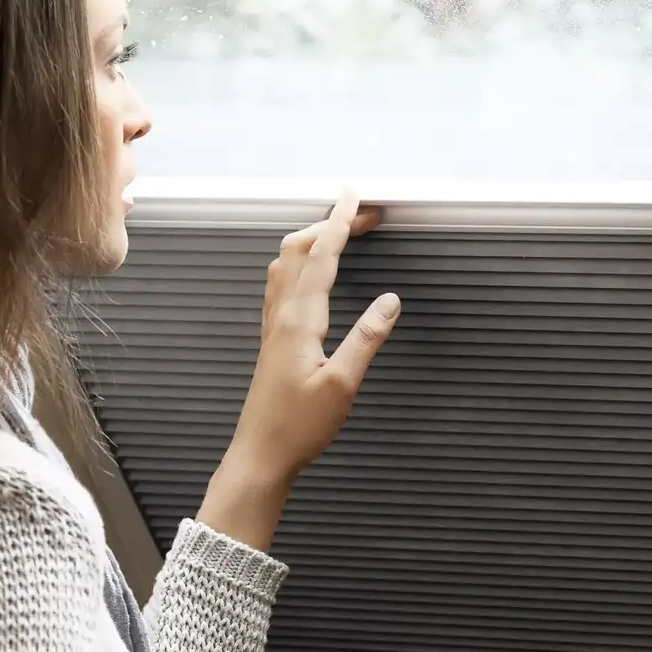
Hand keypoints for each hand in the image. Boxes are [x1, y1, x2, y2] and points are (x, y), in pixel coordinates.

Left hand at [197, 190, 399, 551]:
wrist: (260, 454)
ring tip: (339, 231)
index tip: (355, 197)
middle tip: (363, 213)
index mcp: (299, 320)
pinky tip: (308, 271)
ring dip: (312, 240)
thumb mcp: (342, 384)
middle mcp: (282, 315)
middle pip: (300, 251)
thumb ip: (367, 339)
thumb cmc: (300, 426)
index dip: (340, 224)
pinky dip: (300, 263)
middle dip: (330, 225)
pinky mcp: (273, 339)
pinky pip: (282, 285)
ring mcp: (273, 326)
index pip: (322, 258)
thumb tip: (391, 300)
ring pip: (286, 265)